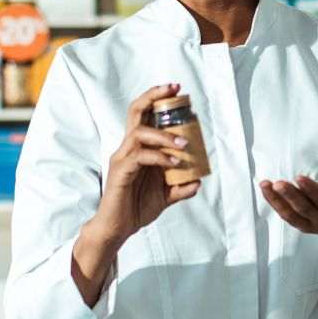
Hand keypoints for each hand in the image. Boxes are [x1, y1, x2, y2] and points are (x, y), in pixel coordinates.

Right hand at [93, 83, 200, 247]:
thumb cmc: (136, 208)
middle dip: (154, 96)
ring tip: (183, 144)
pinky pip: (140, 156)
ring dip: (164, 135)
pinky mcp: (120, 171)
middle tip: (174, 90)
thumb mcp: (166, 196)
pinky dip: (159, 157)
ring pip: (139, 133)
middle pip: (136, 111)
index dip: (158, 100)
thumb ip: (181, 186)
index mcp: (138, 148)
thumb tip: (199, 180)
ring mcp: (122, 157)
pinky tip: (174, 163)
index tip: (177, 91)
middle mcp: (128, 147)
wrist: (118, 228)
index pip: (145, 115)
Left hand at [261, 145, 317, 264]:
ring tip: (266, 185)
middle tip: (278, 183)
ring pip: (292, 215)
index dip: (312, 190)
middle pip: (306, 209)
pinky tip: (266, 190)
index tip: (299, 177)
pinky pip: (286, 216)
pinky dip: (274, 204)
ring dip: (277, 200)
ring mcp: (311, 225)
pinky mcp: (301, 226)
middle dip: (291, 196)